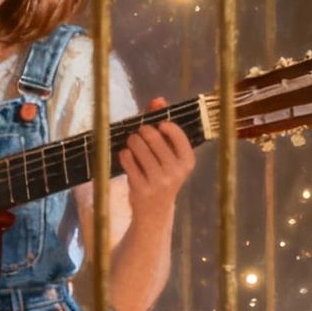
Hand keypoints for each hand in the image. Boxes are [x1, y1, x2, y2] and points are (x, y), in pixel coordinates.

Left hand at [118, 99, 194, 230]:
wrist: (155, 211)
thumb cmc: (161, 173)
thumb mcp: (168, 153)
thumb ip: (163, 125)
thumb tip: (158, 99)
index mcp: (187, 161)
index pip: (173, 130)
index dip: (161, 125)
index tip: (157, 127)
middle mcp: (176, 171)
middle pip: (151, 135)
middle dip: (141, 131)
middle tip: (140, 136)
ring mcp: (159, 181)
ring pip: (136, 145)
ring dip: (131, 142)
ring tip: (133, 146)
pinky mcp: (141, 187)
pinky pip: (127, 159)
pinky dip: (124, 155)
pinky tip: (127, 158)